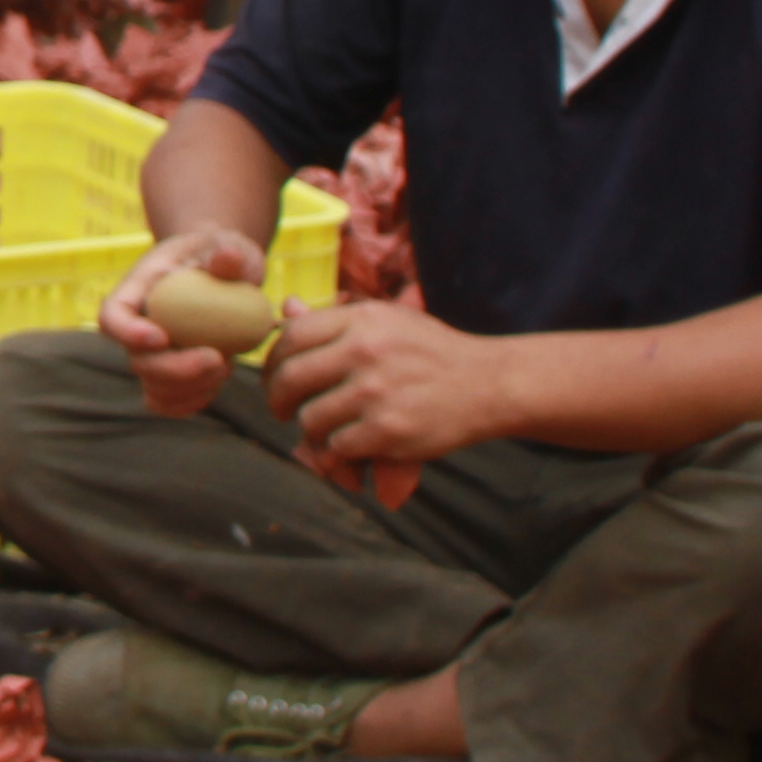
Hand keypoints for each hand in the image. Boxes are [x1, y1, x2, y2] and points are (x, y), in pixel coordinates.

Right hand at [94, 227, 273, 417]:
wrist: (224, 271)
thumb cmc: (220, 253)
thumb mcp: (227, 244)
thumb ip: (226, 253)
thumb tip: (229, 258)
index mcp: (139, 289)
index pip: (113, 315)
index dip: (128, 333)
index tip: (162, 338)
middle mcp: (139, 325)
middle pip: (137, 361)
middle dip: (176, 369)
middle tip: (218, 360)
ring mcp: (152, 353)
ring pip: (154, 387)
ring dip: (191, 387)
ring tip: (227, 365)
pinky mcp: (171, 374)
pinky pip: (168, 402)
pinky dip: (191, 402)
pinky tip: (217, 384)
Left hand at [265, 295, 499, 484]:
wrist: (488, 384)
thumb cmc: (433, 352)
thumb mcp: (389, 321)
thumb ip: (336, 320)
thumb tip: (285, 309)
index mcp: (362, 319)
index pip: (292, 336)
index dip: (273, 360)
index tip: (275, 376)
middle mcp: (365, 351)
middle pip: (290, 378)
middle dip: (277, 399)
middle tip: (282, 410)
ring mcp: (375, 392)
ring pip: (310, 418)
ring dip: (312, 430)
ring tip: (326, 429)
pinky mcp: (387, 430)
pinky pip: (336, 447)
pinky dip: (338, 452)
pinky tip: (351, 445)